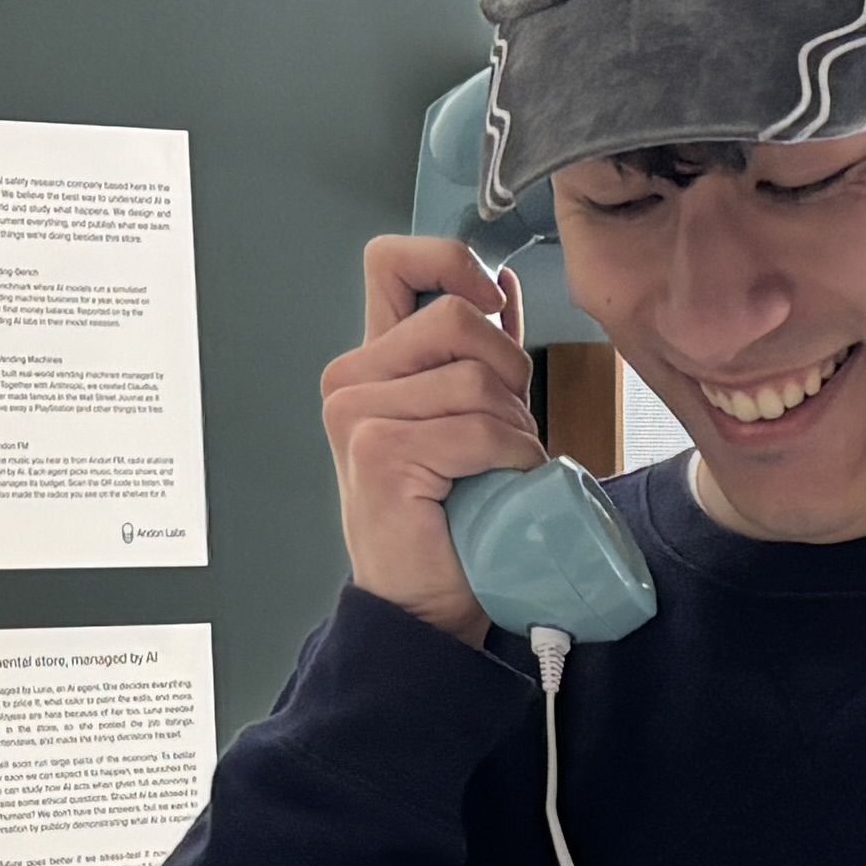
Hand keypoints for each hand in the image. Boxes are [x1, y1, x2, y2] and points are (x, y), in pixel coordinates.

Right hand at [321, 236, 547, 645]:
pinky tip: (502, 485)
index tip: (490, 302)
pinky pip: (479, 429)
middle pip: (457, 319)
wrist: (423, 604)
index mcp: (369, 363)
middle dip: (509, 370)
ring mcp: (357, 414)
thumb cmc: (446, 518)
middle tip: (508, 427)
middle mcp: (350, 381)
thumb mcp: (465, 416)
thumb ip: (475, 352)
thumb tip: (501, 283)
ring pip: (476, 380)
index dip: (451, 262)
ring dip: (514, 428)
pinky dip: (513, 457)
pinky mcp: (379, 451)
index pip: (392, 261)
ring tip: (501, 468)